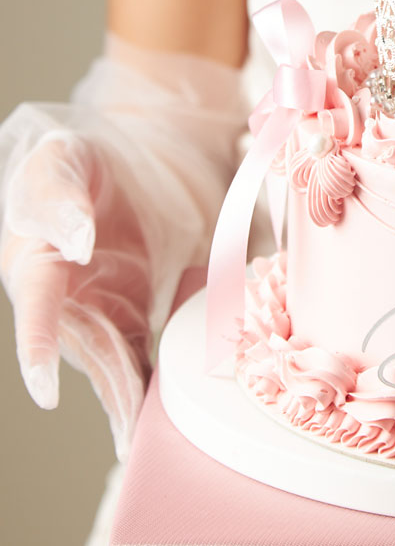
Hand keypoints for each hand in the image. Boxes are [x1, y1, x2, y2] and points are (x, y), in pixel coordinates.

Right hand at [1, 133, 151, 459]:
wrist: (134, 157)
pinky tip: (169, 406)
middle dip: (102, 381)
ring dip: (125, 391)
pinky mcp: (132, 310)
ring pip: (110, 356)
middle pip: (80, 344)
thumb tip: (73, 241)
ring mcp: (98, 306)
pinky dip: (151, 377)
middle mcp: (61, 294)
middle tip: (126, 417)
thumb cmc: (84, 156)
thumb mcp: (63, 156)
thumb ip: (58, 194)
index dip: (36, 346)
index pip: (35, 305)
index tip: (46, 391)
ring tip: (143, 429)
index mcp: (34, 258)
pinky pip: (140, 349)